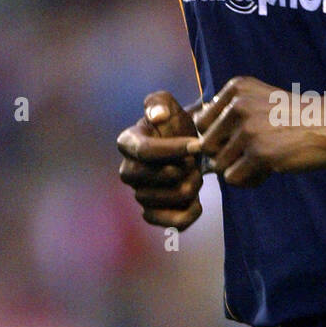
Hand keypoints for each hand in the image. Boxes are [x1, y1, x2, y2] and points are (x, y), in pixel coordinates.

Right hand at [117, 91, 202, 228]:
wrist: (187, 146)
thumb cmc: (175, 124)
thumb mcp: (168, 104)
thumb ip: (159, 102)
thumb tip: (157, 116)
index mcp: (127, 143)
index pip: (146, 151)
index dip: (174, 150)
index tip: (198, 144)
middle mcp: (128, 172)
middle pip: (158, 177)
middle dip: (184, 168)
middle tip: (196, 160)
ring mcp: (139, 194)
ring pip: (168, 199)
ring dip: (190, 187)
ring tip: (196, 174)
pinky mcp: (154, 214)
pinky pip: (170, 223)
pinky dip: (188, 215)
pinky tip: (198, 203)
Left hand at [187, 76, 325, 186]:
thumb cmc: (294, 117)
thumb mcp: (259, 100)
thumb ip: (227, 113)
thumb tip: (193, 138)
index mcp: (235, 89)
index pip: (202, 124)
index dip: (219, 138)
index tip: (245, 138)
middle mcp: (238, 105)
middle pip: (207, 146)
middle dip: (226, 156)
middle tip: (254, 154)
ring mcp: (248, 130)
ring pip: (219, 165)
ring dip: (240, 170)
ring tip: (265, 162)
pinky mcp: (260, 154)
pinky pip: (234, 179)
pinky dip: (249, 181)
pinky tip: (269, 171)